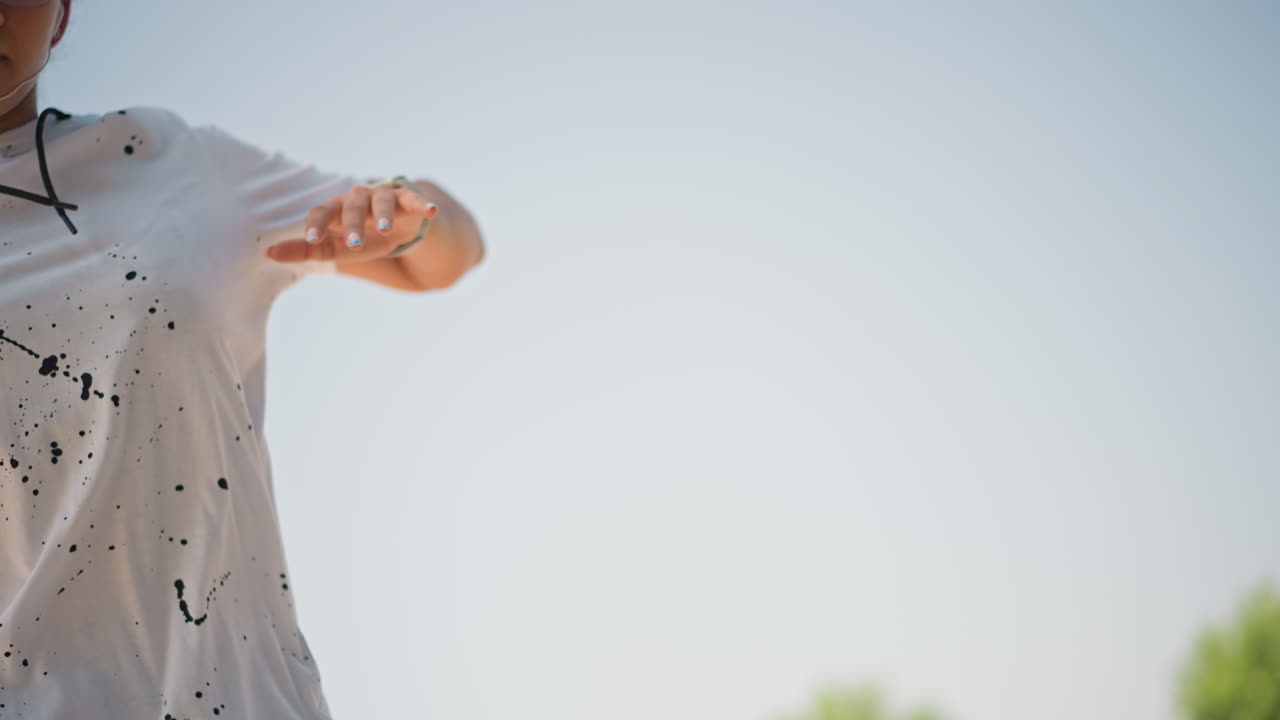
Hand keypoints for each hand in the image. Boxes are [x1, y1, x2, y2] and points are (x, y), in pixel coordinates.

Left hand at [264, 182, 439, 263]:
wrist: (399, 226)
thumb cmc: (362, 235)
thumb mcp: (336, 246)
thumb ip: (307, 249)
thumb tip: (269, 253)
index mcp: (337, 209)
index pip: (322, 212)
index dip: (317, 225)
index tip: (312, 239)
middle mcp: (359, 199)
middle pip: (353, 207)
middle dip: (353, 224)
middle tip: (354, 244)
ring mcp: (385, 197)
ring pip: (382, 200)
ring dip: (384, 213)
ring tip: (387, 229)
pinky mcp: (409, 199)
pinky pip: (415, 200)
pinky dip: (422, 204)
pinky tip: (431, 211)